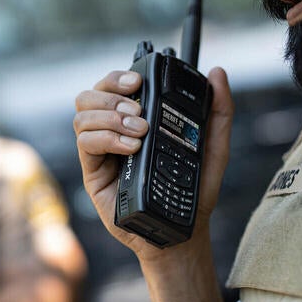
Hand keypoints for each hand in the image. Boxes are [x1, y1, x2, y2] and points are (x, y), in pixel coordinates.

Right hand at [73, 66, 233, 258]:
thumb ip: (219, 110)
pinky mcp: (94, 173)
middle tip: (139, 109)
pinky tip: (131, 148)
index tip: (138, 81)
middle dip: (111, 94)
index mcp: (135, 119)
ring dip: (110, 117)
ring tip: (139, 131)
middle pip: (89, 96)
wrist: (183, 229)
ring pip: (82, 117)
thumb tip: (218, 73)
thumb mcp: (214, 146)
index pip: (112, 86)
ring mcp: (101, 152)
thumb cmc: (195, 189)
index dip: (118, 77)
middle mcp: (112, 131)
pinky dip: (106, 138)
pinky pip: (85, 144)